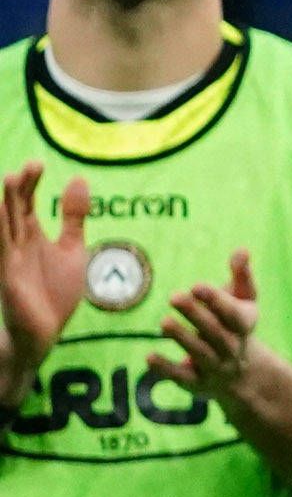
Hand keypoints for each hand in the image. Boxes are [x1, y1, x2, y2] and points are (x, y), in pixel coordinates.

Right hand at [0, 165, 93, 380]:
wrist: (44, 333)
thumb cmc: (55, 292)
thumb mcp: (72, 249)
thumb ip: (73, 217)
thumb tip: (79, 178)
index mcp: (31, 235)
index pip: (27, 202)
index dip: (32, 183)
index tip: (39, 163)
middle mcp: (16, 244)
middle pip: (15, 209)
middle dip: (21, 187)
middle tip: (31, 165)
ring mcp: (9, 259)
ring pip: (5, 225)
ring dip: (6, 203)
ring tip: (11, 177)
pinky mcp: (8, 277)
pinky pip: (2, 249)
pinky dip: (1, 231)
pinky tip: (1, 212)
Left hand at [151, 252, 275, 418]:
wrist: (244, 375)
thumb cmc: (236, 326)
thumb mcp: (244, 301)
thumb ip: (241, 276)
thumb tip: (241, 249)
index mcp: (243, 324)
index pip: (233, 314)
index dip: (216, 300)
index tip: (197, 285)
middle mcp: (232, 347)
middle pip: (215, 332)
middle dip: (196, 315)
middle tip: (175, 296)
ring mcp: (215, 367)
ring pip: (200, 353)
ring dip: (183, 338)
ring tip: (164, 322)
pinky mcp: (197, 383)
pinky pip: (181, 377)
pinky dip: (166, 369)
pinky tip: (149, 357)